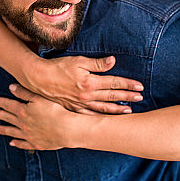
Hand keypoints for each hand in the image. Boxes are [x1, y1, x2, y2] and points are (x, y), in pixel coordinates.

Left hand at [0, 84, 80, 149]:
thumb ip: (24, 93)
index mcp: (23, 111)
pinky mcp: (36, 143)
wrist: (67, 129)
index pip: (7, 104)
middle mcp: (23, 124)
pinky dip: (17, 143)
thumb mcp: (40, 98)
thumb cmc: (56, 111)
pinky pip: (23, 144)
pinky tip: (12, 143)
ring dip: (3, 130)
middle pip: (7, 118)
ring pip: (12, 132)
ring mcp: (29, 135)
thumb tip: (11, 87)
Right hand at [21, 55, 143, 113]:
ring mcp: (80, 104)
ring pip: (103, 108)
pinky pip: (90, 115)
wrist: (40, 78)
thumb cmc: (59, 67)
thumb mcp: (78, 61)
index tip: (139, 86)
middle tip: (140, 98)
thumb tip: (113, 61)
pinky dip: (100, 117)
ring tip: (128, 111)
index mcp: (90, 82)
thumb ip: (97, 63)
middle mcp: (87, 95)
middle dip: (127, 97)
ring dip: (117, 109)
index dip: (128, 84)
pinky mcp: (73, 108)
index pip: (114, 83)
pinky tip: (107, 119)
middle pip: (111, 96)